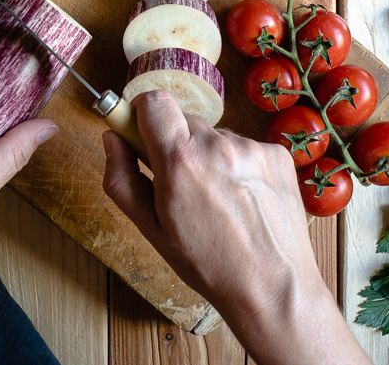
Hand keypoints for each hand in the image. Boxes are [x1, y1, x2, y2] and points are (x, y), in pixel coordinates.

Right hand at [102, 91, 370, 364]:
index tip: (143, 132)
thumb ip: (122, 178)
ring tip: (221, 201)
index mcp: (180, 160)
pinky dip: (240, 166)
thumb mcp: (151, 229)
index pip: (153, 101)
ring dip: (211, 157)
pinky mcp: (276, 153)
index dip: (144, 113)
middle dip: (178, 144)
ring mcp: (250, 147)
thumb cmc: (209, 264)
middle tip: (183, 183)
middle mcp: (216, 145)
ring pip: (216, 137)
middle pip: (184, 120)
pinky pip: (245, 147)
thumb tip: (111, 139)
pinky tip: (245, 200)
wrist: (272, 288)